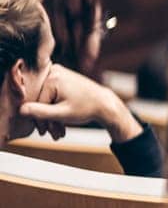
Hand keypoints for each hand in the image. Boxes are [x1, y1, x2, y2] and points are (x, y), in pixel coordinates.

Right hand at [19, 65, 142, 142]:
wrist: (105, 104)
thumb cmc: (87, 108)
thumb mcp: (62, 114)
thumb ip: (41, 112)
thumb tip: (21, 109)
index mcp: (53, 78)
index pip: (37, 102)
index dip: (40, 120)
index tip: (46, 134)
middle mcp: (54, 72)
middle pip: (41, 100)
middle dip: (47, 120)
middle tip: (54, 135)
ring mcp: (58, 73)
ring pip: (47, 100)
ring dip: (52, 117)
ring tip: (59, 132)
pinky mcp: (61, 78)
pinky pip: (52, 96)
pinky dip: (56, 109)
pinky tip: (61, 122)